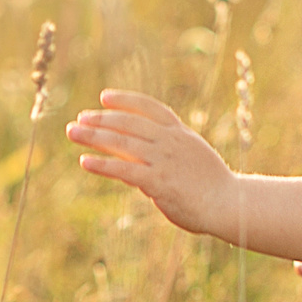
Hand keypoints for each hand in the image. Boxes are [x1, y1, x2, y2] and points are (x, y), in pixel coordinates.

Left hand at [67, 90, 239, 235]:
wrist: (229, 204)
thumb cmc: (211, 185)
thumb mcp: (192, 156)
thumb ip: (168, 150)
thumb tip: (141, 156)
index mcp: (180, 133)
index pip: (150, 108)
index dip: (126, 100)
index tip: (104, 97)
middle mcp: (171, 142)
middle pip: (129, 123)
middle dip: (101, 119)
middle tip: (79, 119)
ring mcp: (164, 160)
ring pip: (122, 143)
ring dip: (94, 136)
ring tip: (73, 132)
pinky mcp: (159, 182)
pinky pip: (124, 170)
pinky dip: (102, 164)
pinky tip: (85, 161)